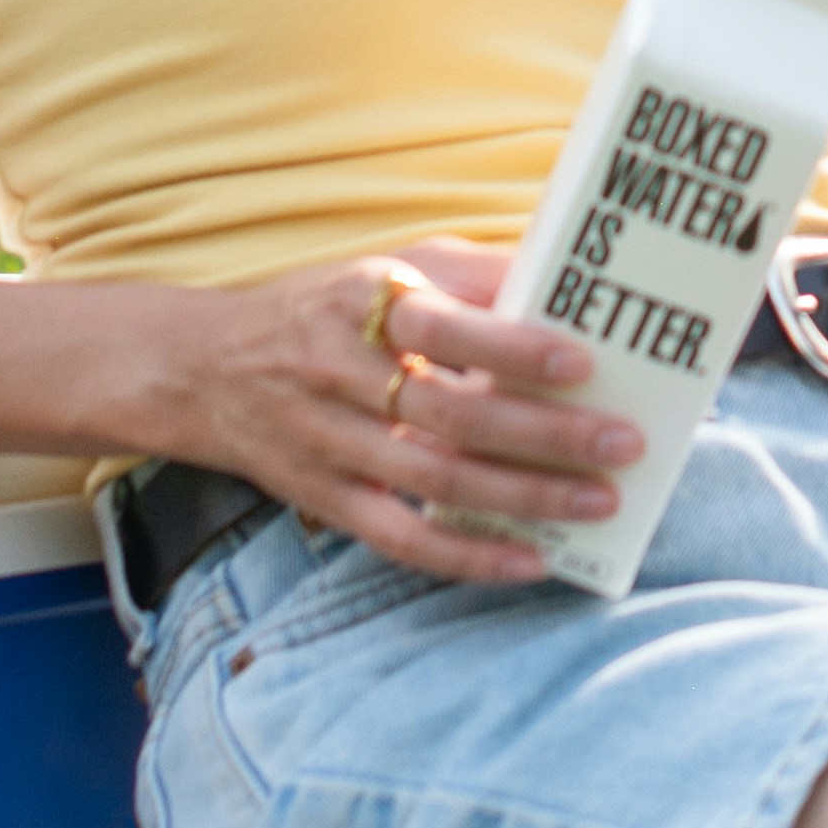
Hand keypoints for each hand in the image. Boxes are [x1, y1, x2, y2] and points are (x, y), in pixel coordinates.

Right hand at [167, 242, 641, 587]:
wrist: (206, 369)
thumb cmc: (326, 308)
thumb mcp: (391, 267)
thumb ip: (476, 272)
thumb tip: (566, 276)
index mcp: (364, 304)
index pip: (444, 329)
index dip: (512, 348)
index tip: (583, 361)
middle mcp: (343, 375)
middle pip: (452, 415)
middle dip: (545, 435)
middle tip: (622, 443)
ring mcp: (331, 445)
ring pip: (435, 482)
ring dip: (525, 497)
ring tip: (600, 500)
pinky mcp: (327, 500)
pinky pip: (401, 539)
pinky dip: (468, 556)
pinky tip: (532, 559)